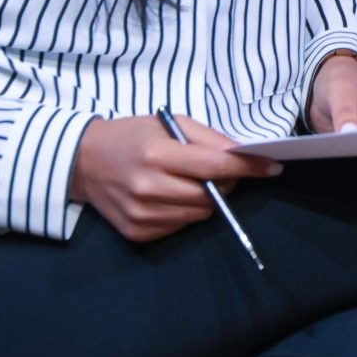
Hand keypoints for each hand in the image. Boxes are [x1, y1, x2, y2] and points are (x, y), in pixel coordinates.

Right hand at [67, 114, 280, 243]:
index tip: (273, 167)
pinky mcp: (137, 233)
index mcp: (157, 155)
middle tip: (223, 171)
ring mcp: (142, 215)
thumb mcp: (168, 124)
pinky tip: (172, 195)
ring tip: (190, 181)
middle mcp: (148, 188)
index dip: (248, 168)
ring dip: (207, 199)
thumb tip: (243, 155)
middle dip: (227, 183)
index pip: (214, 168)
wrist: (83, 162)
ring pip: (199, 215)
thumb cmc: (131, 136)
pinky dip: (186, 212)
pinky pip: (180, 227)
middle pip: (210, 195)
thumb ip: (208, 139)